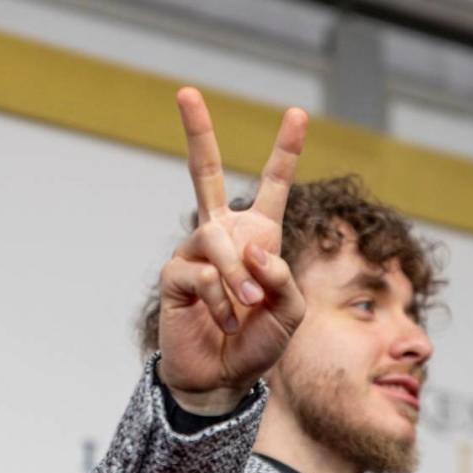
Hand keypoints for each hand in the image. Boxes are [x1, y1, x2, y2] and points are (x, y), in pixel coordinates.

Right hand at [157, 87, 307, 414]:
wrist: (223, 379)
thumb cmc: (258, 343)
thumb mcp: (291, 311)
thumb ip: (283, 278)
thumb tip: (252, 251)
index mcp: (257, 237)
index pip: (273, 187)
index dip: (285, 151)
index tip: (297, 113)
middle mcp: (223, 237)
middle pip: (206, 174)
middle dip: (198, 133)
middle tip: (186, 93)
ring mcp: (195, 254)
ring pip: (216, 241)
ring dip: (238, 278)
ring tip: (248, 308)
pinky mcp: (174, 277)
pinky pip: (200, 275)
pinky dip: (220, 302)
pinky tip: (226, 322)